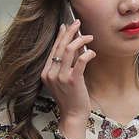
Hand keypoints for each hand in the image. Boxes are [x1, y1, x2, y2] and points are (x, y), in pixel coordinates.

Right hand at [40, 15, 93, 132]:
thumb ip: (66, 63)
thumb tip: (74, 46)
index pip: (53, 48)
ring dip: (80, 40)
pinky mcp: (72, 80)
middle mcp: (50, 73)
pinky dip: (87, 53)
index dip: (61, 35)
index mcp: (46, 72)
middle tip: (78, 23)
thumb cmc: (71, 98)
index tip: (67, 26)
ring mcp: (60, 77)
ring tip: (89, 37)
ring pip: (68, 50)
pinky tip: (92, 52)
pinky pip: (80, 61)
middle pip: (59, 46)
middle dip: (70, 32)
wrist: (73, 115)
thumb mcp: (64, 79)